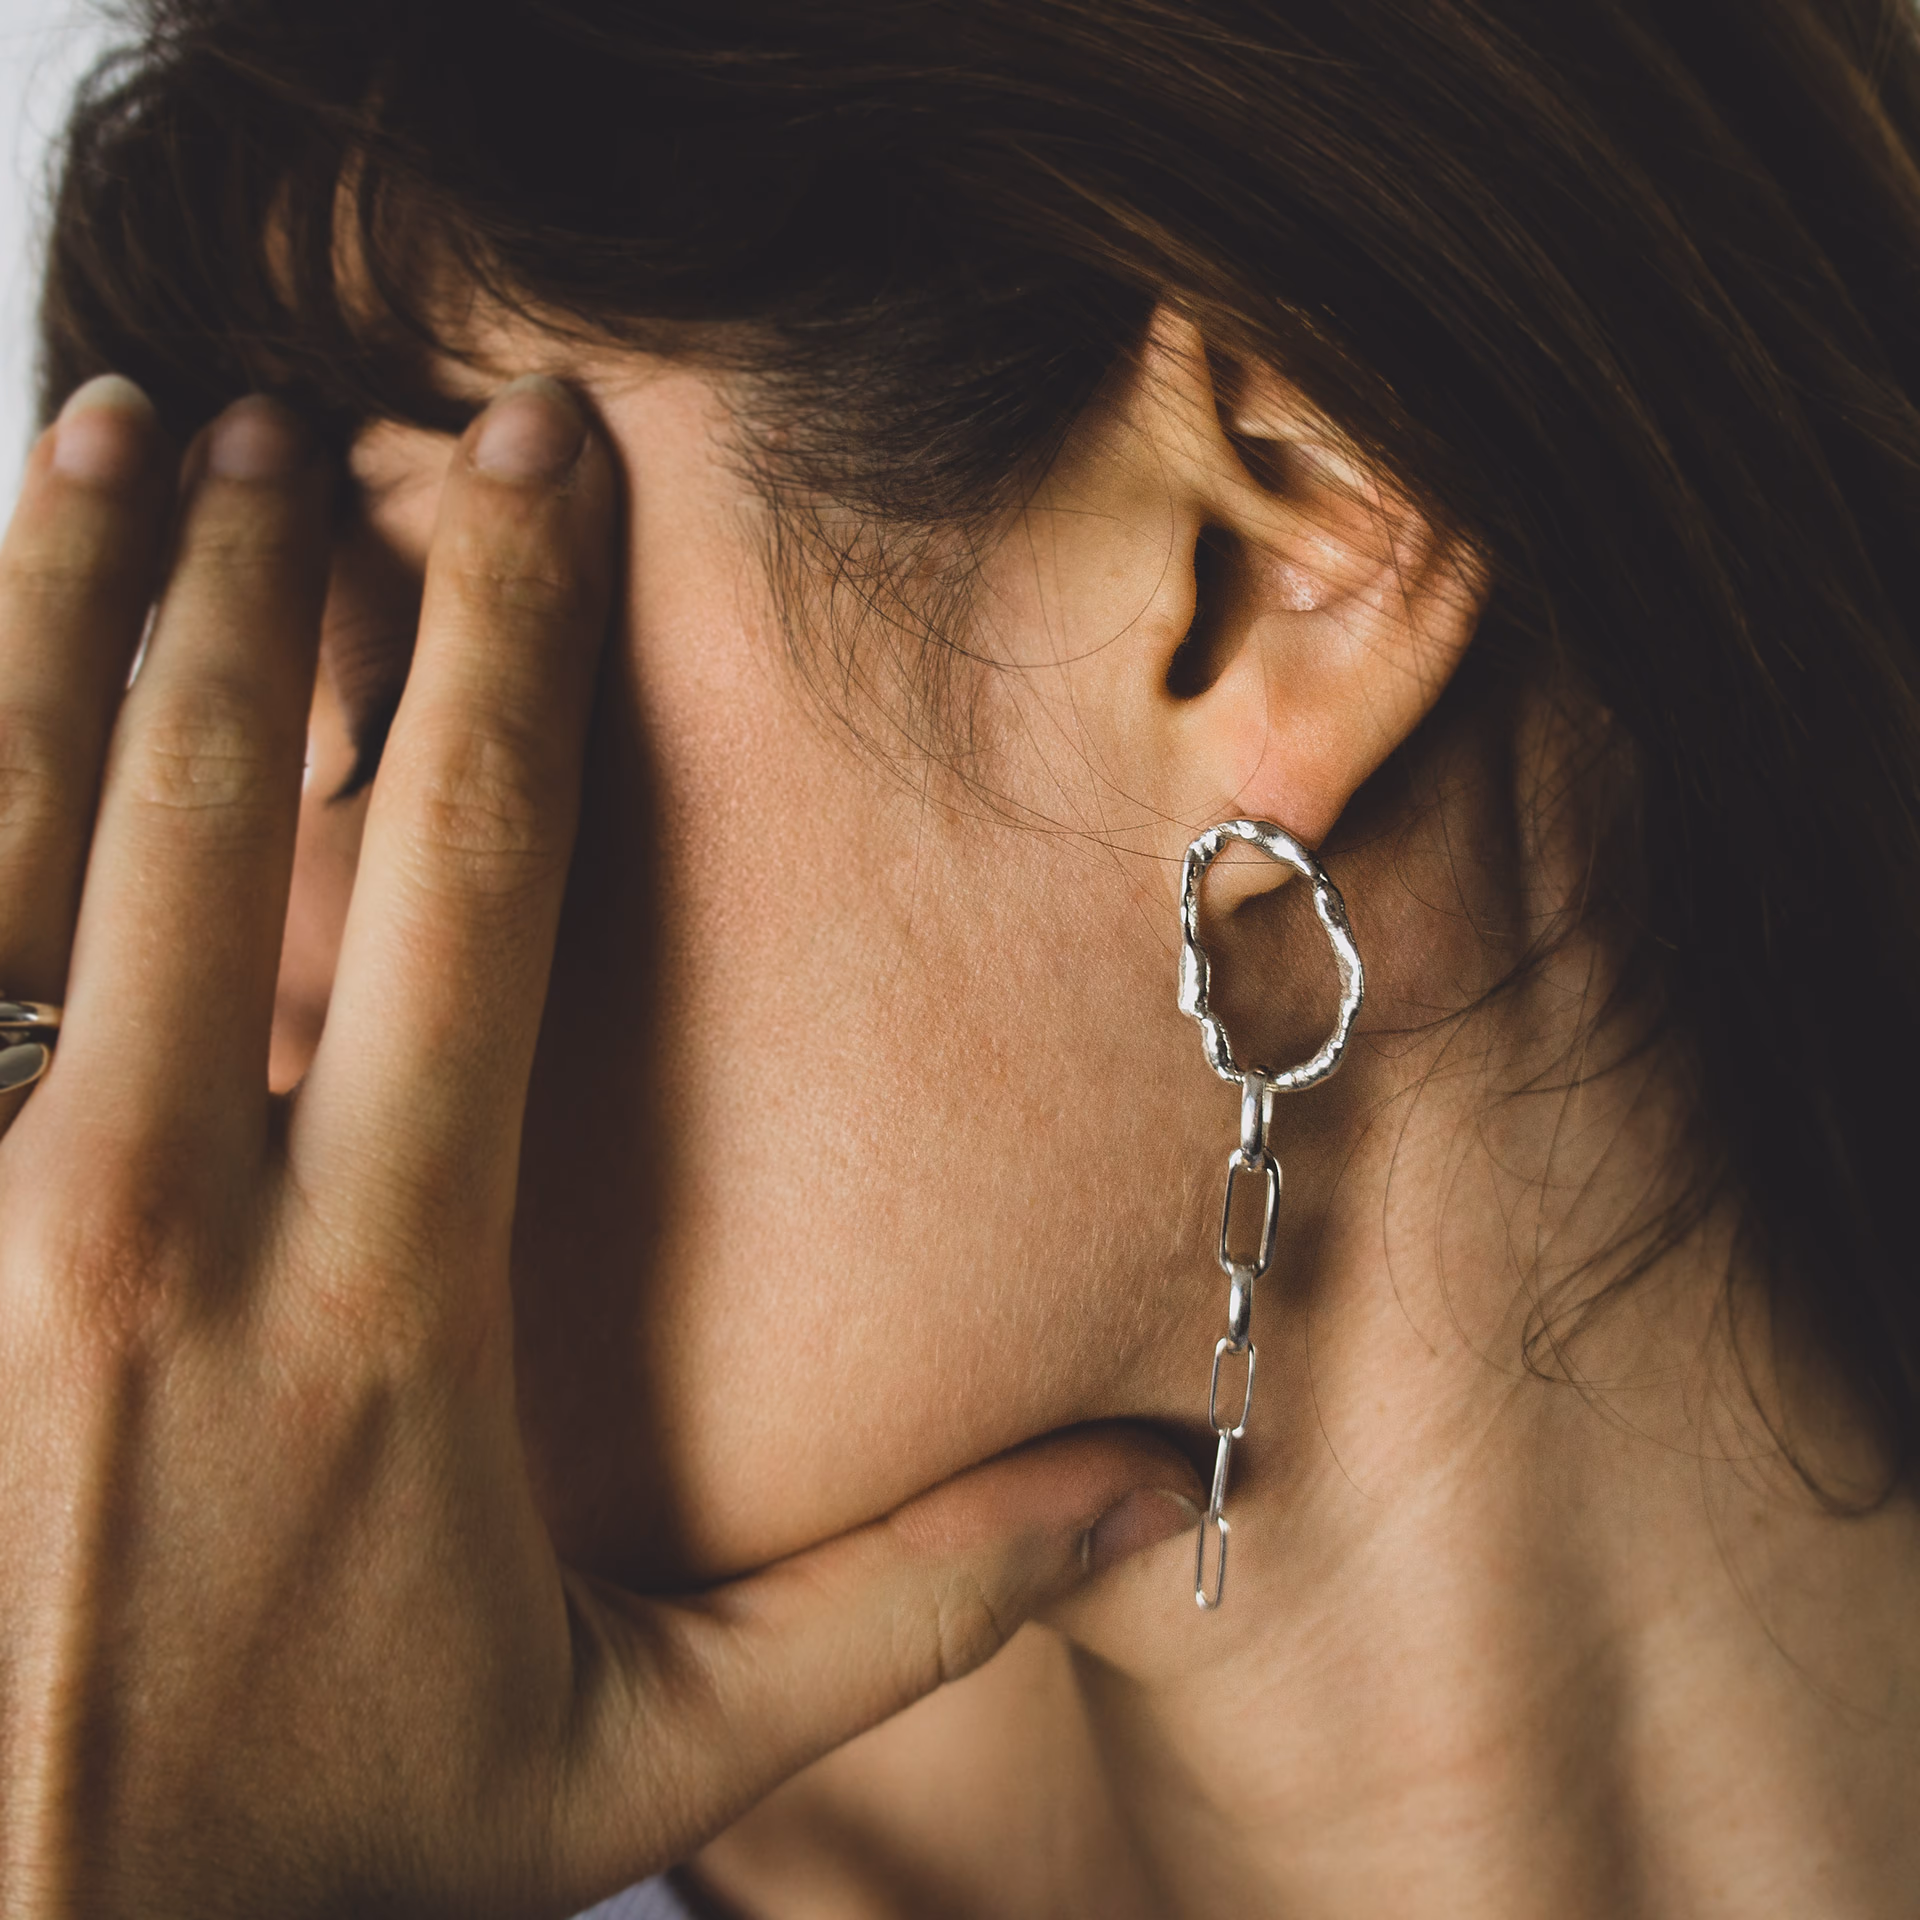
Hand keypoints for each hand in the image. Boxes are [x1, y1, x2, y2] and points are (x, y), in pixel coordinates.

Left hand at [0, 374, 1197, 1917]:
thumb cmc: (287, 1853)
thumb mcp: (635, 1751)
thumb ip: (908, 1605)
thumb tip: (1164, 1494)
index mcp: (379, 1304)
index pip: (472, 873)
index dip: (516, 637)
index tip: (539, 467)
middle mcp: (147, 1222)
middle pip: (222, 792)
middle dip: (277, 564)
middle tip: (318, 414)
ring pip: (5, 817)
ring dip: (65, 596)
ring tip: (124, 427)